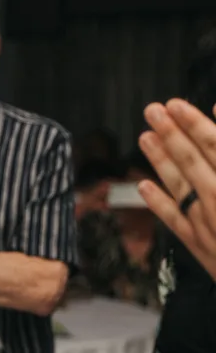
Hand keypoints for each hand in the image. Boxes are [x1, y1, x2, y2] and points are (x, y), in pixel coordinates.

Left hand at [139, 99, 215, 280]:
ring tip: (143, 137)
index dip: (194, 124)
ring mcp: (208, 226)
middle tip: (152, 110)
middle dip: (171, 134)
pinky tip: (144, 185)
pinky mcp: (200, 247)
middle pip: (192, 161)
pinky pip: (174, 220)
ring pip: (178, 186)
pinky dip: (157, 202)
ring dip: (159, 160)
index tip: (175, 105)